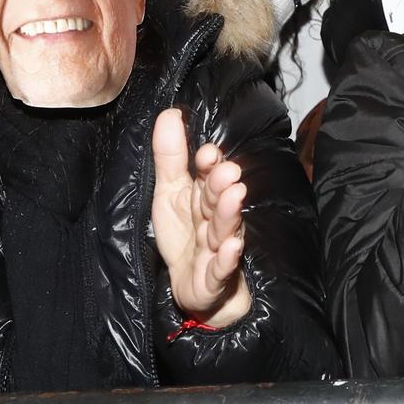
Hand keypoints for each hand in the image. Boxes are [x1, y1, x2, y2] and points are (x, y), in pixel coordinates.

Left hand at [150, 108, 252, 326]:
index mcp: (202, 200)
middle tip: (229, 172)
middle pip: (217, 202)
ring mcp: (216, 252)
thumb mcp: (169, 194)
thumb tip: (170, 113)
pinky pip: (221, 270)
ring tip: (234, 196)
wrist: (194, 290)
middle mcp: (213, 222)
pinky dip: (227, 260)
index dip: (208, 166)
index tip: (208, 153)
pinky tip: (230, 247)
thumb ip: (170, 157)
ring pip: (223, 231)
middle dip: (221, 186)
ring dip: (228, 214)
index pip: (207, 178)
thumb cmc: (185, 239)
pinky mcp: (214, 280)